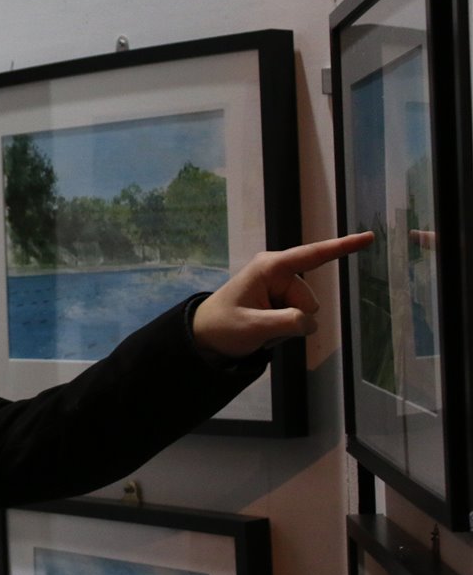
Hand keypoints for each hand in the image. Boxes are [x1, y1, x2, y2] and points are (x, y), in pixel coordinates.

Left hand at [192, 232, 374, 359]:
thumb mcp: (253, 327)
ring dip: (286, 328)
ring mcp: (280, 286)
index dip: (343, 247)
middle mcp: (278, 272)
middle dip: (292, 321)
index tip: (369, 237)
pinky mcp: (281, 301)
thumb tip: (310, 320)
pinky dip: (284, 331)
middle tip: (260, 326)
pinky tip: (264, 330)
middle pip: (310, 302)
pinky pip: (299, 320)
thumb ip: (285, 323)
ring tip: (259, 327)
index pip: (313, 255)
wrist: (205, 338)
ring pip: (307, 314)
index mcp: (270, 267)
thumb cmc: (223, 327)